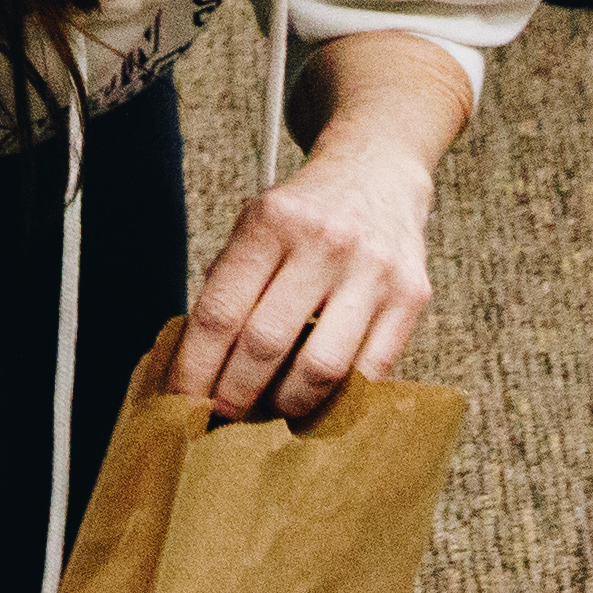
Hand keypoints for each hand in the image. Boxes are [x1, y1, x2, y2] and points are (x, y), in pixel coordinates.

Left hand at [171, 35, 466, 421]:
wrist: (378, 172)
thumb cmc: (305, 214)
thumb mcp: (255, 226)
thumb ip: (228, 286)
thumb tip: (196, 368)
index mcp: (271, 221)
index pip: (219, 312)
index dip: (195, 368)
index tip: (181, 403)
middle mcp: (323, 241)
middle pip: (265, 344)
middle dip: (236, 394)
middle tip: (222, 419)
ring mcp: (372, 269)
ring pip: (321, 368)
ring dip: (287, 405)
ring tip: (271, 413)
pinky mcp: (411, 295)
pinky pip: (371, 372)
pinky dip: (339, 400)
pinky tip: (318, 404)